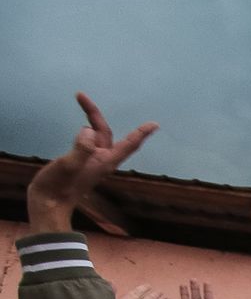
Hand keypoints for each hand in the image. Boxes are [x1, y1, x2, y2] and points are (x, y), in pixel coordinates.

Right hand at [26, 93, 156, 224]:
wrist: (47, 203)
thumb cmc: (58, 186)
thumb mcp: (69, 165)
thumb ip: (81, 149)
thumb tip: (89, 132)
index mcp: (104, 161)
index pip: (128, 144)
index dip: (141, 133)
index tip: (154, 124)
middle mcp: (101, 160)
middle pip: (105, 132)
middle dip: (94, 113)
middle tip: (80, 95)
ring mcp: (91, 162)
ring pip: (96, 135)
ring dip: (91, 119)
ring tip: (80, 100)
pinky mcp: (81, 163)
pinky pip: (89, 142)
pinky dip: (86, 131)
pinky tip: (83, 130)